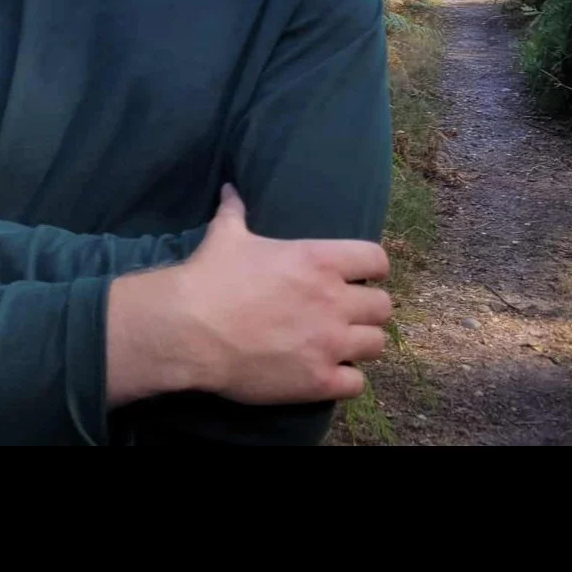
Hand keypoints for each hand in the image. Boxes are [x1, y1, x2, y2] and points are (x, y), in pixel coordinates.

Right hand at [106, 184, 391, 408]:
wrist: (187, 330)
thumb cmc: (210, 277)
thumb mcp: (226, 236)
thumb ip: (236, 211)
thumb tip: (230, 188)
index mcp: (319, 260)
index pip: (377, 260)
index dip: (371, 269)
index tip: (358, 277)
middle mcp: (333, 300)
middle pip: (383, 306)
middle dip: (367, 310)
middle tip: (344, 315)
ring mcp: (329, 343)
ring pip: (376, 344)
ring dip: (359, 344)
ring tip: (339, 346)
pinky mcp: (319, 381)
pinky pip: (357, 384)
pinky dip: (345, 380)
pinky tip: (327, 374)